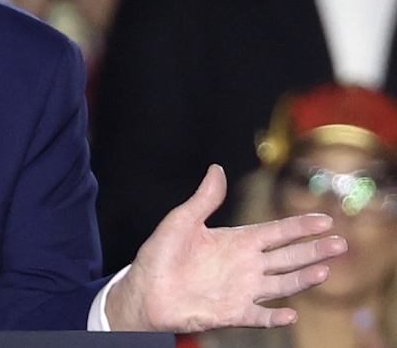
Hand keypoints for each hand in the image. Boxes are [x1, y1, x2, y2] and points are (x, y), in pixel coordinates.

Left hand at [107, 165, 346, 332]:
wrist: (144, 290)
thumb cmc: (160, 255)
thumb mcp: (181, 221)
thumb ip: (204, 199)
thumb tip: (216, 169)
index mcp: (237, 241)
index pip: (276, 232)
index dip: (300, 226)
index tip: (325, 220)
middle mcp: (246, 266)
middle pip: (288, 257)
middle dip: (314, 250)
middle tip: (340, 244)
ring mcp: (242, 290)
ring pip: (282, 285)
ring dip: (303, 279)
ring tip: (325, 271)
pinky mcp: (232, 313)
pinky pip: (260, 316)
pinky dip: (275, 317)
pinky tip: (291, 314)